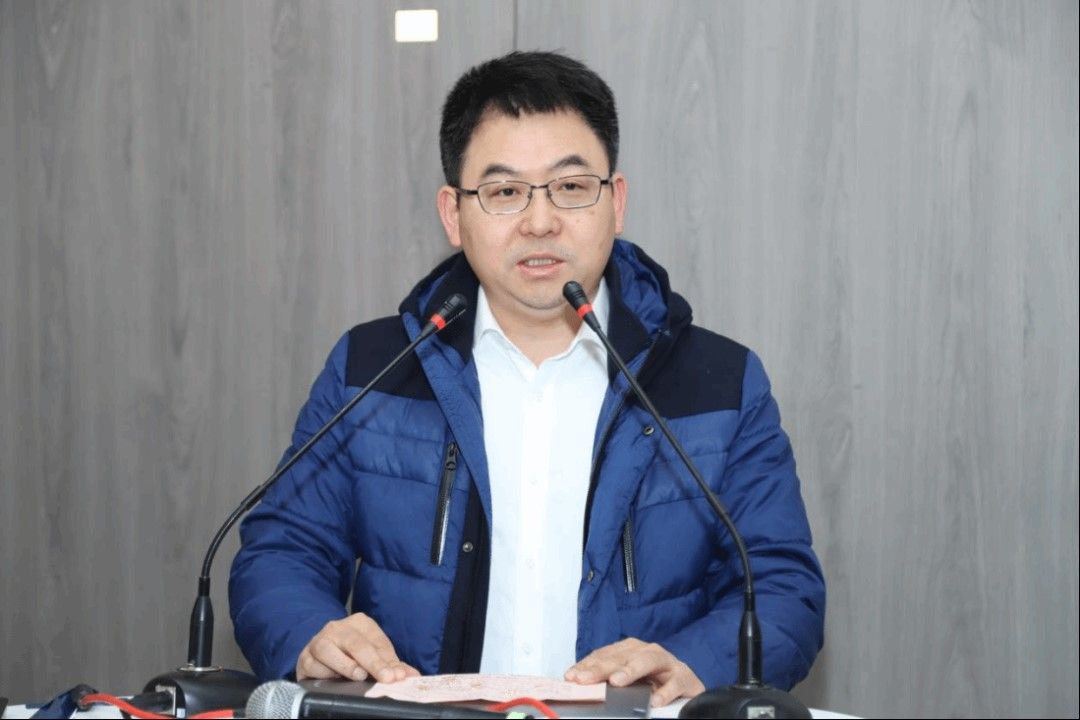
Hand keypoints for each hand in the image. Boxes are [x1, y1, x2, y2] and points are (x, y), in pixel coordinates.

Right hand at [295, 613, 419, 682]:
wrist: (319, 658)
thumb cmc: (351, 656)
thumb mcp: (373, 657)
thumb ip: (392, 666)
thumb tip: (411, 676)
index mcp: (360, 623)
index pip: (377, 641)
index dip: (388, 660)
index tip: (397, 675)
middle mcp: (337, 628)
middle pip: (356, 643)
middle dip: (373, 662)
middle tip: (386, 678)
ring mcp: (319, 641)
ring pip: (329, 649)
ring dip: (345, 665)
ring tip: (359, 676)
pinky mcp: (305, 657)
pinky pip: (313, 664)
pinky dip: (324, 673)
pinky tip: (333, 679)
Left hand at [564, 638, 705, 707]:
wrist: (688, 685)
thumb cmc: (653, 681)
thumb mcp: (627, 679)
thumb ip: (606, 680)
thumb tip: (579, 684)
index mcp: (630, 650)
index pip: (604, 655)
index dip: (587, 665)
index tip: (571, 676)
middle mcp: (647, 651)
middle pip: (621, 657)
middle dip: (601, 668)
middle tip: (584, 679)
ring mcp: (666, 662)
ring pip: (648, 661)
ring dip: (631, 670)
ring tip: (616, 682)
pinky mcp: (684, 677)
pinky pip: (674, 683)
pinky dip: (665, 692)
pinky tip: (655, 701)